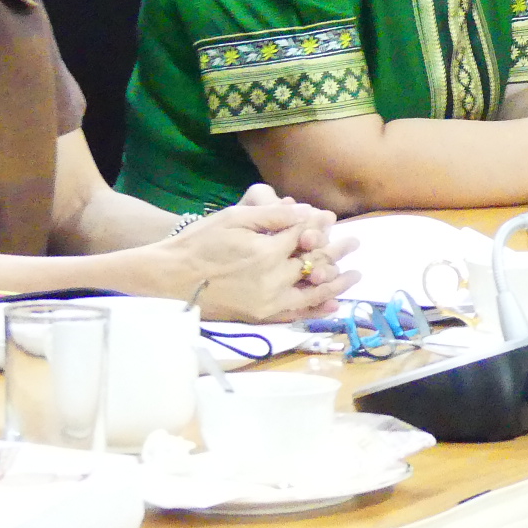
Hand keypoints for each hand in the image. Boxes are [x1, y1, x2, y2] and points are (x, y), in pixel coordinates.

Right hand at [142, 194, 357, 321]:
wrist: (170, 278)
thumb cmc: (199, 243)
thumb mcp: (234, 218)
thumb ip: (271, 216)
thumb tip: (304, 210)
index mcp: (266, 251)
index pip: (304, 235)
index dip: (318, 224)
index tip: (331, 218)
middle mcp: (272, 279)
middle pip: (314, 263)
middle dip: (336, 250)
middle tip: (356, 242)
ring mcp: (267, 301)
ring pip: (312, 292)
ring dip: (337, 282)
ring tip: (357, 274)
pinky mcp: (259, 316)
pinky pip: (295, 314)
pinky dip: (316, 309)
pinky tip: (333, 303)